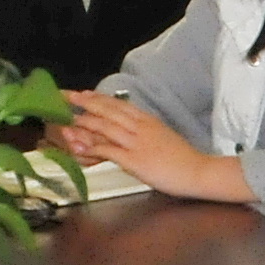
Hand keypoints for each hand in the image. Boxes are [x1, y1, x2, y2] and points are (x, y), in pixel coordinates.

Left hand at [55, 89, 215, 195]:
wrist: (198, 171)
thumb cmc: (182, 158)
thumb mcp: (162, 136)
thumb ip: (144, 131)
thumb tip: (128, 130)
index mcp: (147, 120)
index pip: (119, 104)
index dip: (99, 98)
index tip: (83, 93)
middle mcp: (141, 127)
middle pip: (108, 110)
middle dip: (85, 103)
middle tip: (67, 97)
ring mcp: (137, 143)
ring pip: (106, 127)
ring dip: (84, 123)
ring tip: (68, 120)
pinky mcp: (135, 160)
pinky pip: (108, 151)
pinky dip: (91, 149)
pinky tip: (79, 148)